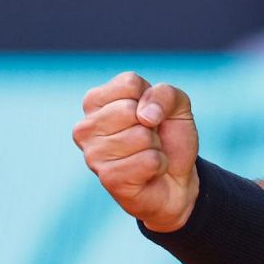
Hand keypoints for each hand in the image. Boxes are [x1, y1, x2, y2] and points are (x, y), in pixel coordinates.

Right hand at [72, 70, 199, 231]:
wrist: (177, 179)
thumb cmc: (169, 137)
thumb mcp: (177, 105)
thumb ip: (165, 94)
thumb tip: (145, 115)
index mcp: (96, 101)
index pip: (129, 83)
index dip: (151, 98)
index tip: (149, 113)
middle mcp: (86, 127)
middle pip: (130, 110)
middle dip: (152, 124)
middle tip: (149, 137)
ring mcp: (93, 154)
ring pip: (141, 136)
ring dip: (156, 146)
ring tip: (147, 154)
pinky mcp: (108, 178)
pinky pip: (149, 160)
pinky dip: (159, 164)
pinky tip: (148, 172)